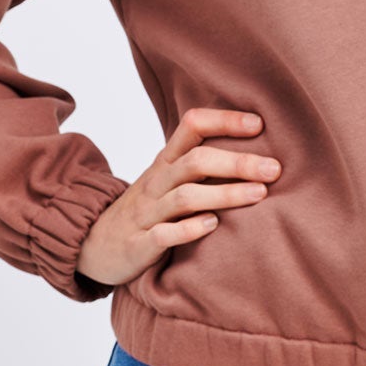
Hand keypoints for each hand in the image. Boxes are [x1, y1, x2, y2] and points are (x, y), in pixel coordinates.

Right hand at [75, 106, 280, 290]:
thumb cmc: (146, 208)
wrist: (92, 244)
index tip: (259, 124)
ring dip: (224, 193)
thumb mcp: (168, 179)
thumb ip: (202, 163)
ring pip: (185, 196)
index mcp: (166, 162)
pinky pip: (163, 234)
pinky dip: (189, 229)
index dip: (224, 120)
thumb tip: (258, 148)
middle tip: (274, 168)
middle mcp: (157, 182)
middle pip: (196, 161)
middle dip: (237, 162)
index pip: (192, 126)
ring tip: (259, 194)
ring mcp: (147, 213)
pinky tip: (213, 225)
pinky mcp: (139, 245)